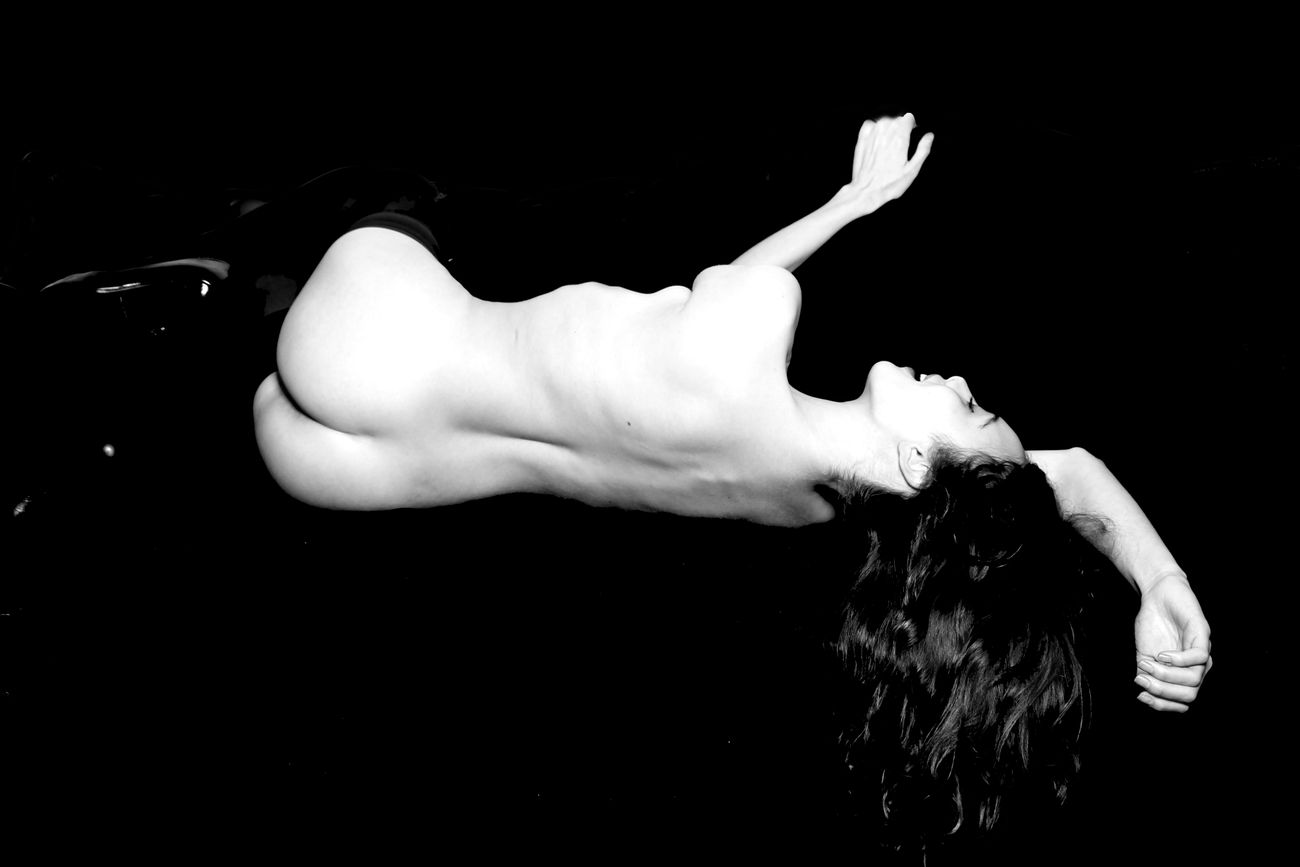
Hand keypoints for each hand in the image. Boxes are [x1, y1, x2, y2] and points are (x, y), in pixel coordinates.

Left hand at [842, 113, 934, 214]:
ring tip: (889, 143)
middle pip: (896, 119)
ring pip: (883, 121)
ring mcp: (872, 136)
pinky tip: (877, 139)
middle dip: (900, 128)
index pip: (908, 118)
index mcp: (899, 138)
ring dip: (888, 128)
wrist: (867, 191)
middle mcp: (885, 133)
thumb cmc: (889, 184)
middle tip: (900, 143)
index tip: (911, 133)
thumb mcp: (912, 170)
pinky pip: (869, 125)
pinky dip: (874, 129)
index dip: (911, 125)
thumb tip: (929, 136)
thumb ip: (923, 150)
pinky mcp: (862, 140)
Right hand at [1133, 573, 1212, 712]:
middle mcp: (1198, 666)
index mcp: (1185, 674)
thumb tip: (1144, 694)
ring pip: (1194, 679)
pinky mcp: (1203, 635)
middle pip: (1189, 695)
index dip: (1162, 704)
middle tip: (1142, 680)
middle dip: (1163, 692)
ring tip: (1147, 664)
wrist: (1157, 594)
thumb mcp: (1144, 654)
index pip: (1182, 701)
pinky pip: (1198, 657)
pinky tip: (1162, 655)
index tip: (1141, 695)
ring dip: (1166, 676)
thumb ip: (1147, 674)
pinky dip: (1178, 660)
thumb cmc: (1152, 624)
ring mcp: (1202, 651)